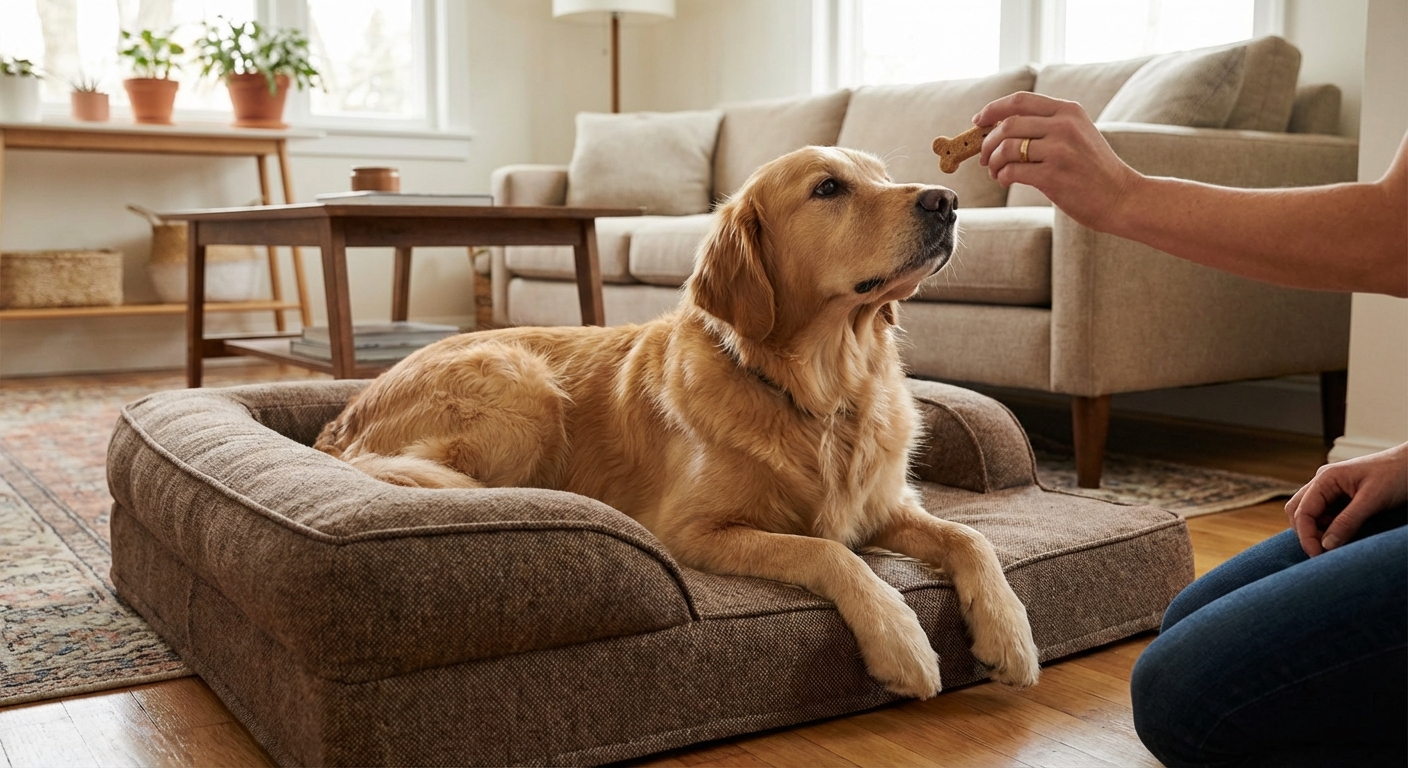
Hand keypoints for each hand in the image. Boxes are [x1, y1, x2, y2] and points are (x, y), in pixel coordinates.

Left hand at [973, 92, 1140, 231]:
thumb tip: (998, 129)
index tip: (978, 122)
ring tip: (995, 172)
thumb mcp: (1077, 134)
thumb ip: (1046, 126)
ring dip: (993, 161)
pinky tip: (1005, 181)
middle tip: (984, 157)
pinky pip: (1012, 171)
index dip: (993, 110)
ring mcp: (1059, 151)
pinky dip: (1002, 176)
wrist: (1121, 197)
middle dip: (987, 142)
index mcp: (1068, 111)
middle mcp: (1064, 126)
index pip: (1019, 101)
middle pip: (1008, 124)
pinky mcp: (1053, 176)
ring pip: (1007, 148)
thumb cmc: (1093, 169)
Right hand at [1284, 442, 1407, 556]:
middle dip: (1306, 533)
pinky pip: (1325, 514)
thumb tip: (1326, 545)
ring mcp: (1331, 489)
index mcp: (1326, 478)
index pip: (1302, 511)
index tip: (1318, 555)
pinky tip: (1341, 536)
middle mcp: (1323, 482)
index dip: (1306, 536)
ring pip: (1309, 513)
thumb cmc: (1396, 474)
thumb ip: (1348, 521)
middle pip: (1298, 511)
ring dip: (1316, 531)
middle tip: (1322, 554)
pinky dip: (1327, 528)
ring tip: (1333, 546)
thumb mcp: (1372, 499)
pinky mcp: (1342, 496)